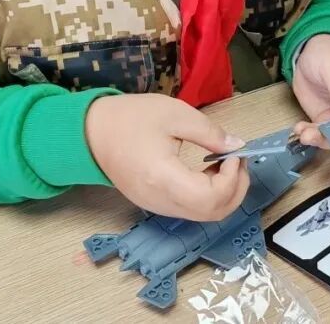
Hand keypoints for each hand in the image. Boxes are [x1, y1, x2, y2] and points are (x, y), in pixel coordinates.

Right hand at [86, 94, 249, 220]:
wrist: (91, 132)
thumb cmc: (131, 118)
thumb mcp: (174, 114)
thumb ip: (209, 132)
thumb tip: (237, 146)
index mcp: (163, 178)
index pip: (210, 199)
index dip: (233, 180)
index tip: (235, 154)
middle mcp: (160, 201)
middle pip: (211, 214)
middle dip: (236, 190)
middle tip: (238, 160)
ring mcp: (156, 207)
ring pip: (202, 215)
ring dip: (224, 194)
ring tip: (225, 163)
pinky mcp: (154, 204)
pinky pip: (190, 210)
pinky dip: (208, 196)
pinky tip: (209, 172)